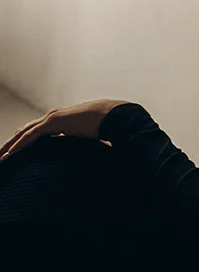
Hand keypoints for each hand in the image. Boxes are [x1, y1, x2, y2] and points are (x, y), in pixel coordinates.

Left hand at [0, 99, 130, 161]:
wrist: (114, 115)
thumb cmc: (107, 127)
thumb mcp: (91, 139)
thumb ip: (85, 146)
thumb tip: (94, 156)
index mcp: (61, 122)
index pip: (37, 132)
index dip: (24, 141)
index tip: (15, 152)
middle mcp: (53, 118)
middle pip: (26, 131)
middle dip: (12, 143)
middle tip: (1, 155)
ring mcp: (52, 118)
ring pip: (24, 133)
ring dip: (10, 145)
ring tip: (0, 156)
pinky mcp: (54, 121)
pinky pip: (31, 135)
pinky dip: (19, 144)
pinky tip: (10, 153)